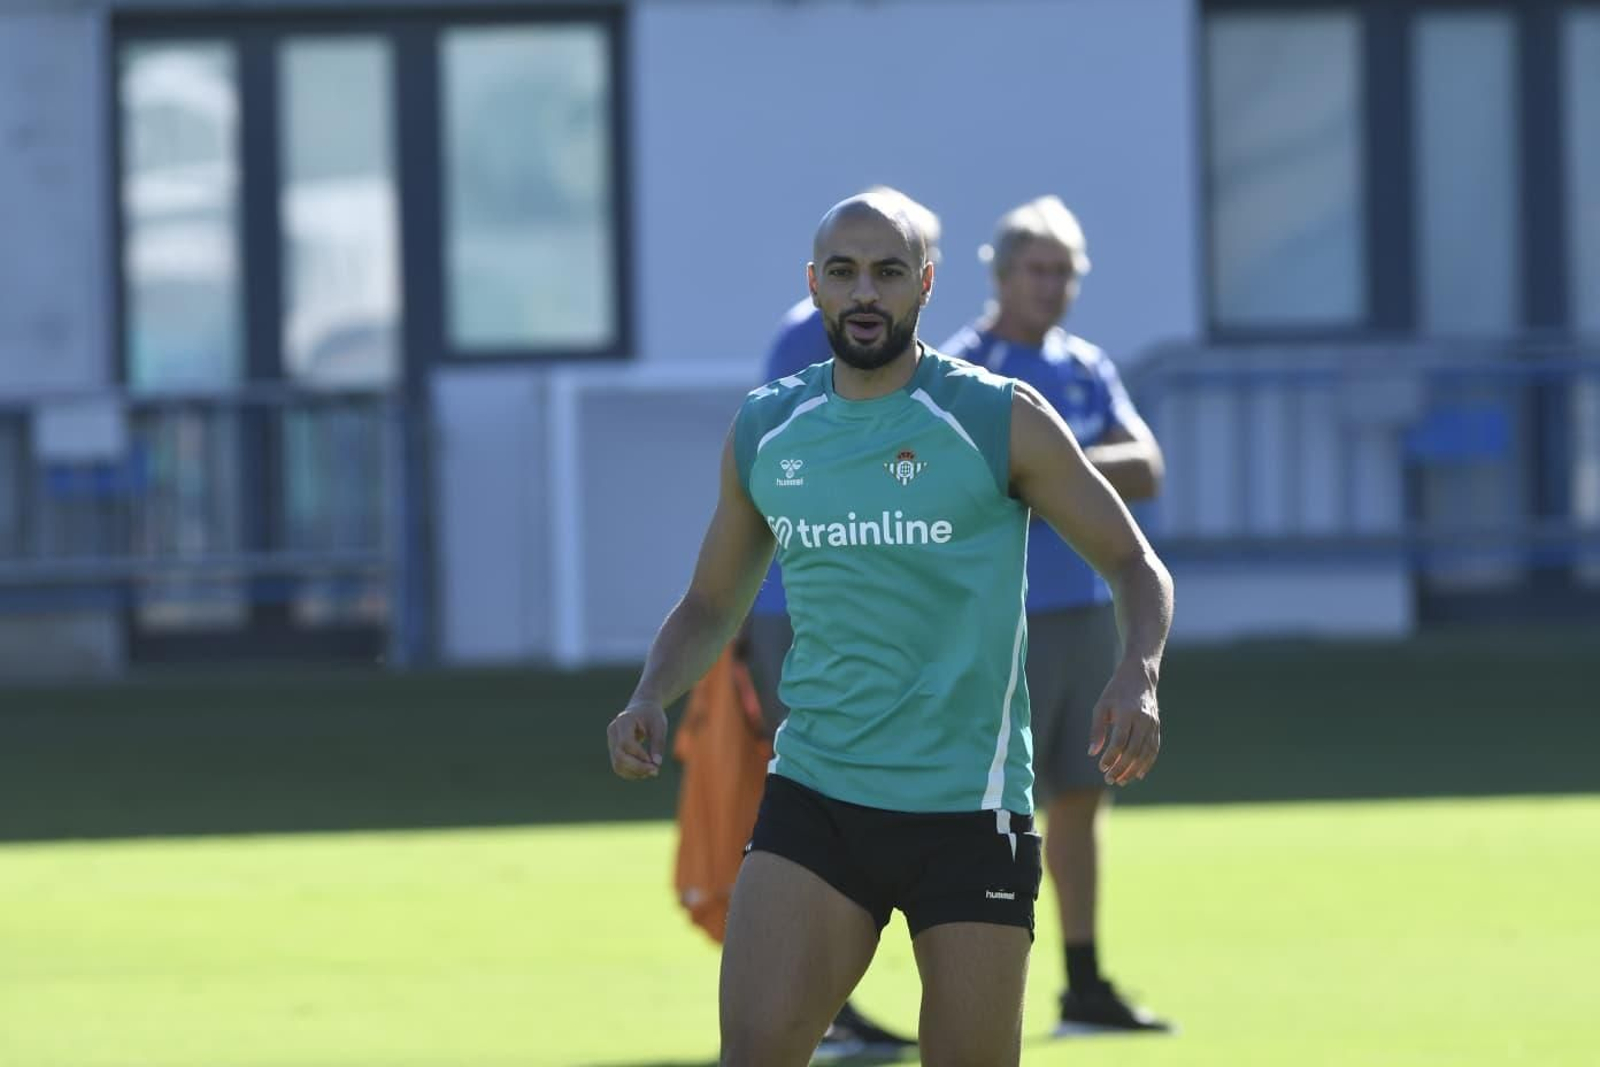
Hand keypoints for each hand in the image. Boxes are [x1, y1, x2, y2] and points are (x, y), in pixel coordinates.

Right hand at [607, 703, 666, 779]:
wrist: (642, 709)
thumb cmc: (652, 716)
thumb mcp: (659, 726)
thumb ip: (658, 744)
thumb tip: (657, 764)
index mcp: (624, 720)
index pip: (626, 743)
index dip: (640, 755)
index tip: (654, 761)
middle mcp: (613, 731)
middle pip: (619, 756)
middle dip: (637, 767)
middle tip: (656, 771)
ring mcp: (610, 741)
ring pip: (617, 764)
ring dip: (635, 772)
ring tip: (652, 771)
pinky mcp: (613, 750)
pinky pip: (619, 767)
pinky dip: (632, 773)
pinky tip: (645, 771)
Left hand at [1087, 665, 1160, 785]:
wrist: (1140, 676)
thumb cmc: (1116, 691)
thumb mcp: (1101, 706)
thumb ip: (1097, 730)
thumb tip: (1092, 753)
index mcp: (1128, 713)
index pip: (1120, 741)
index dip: (1111, 757)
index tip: (1102, 768)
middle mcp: (1143, 720)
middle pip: (1134, 750)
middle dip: (1122, 768)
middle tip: (1110, 780)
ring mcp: (1153, 724)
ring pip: (1146, 753)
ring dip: (1134, 769)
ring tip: (1122, 781)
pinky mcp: (1157, 727)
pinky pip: (1154, 749)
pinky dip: (1147, 763)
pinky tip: (1138, 774)